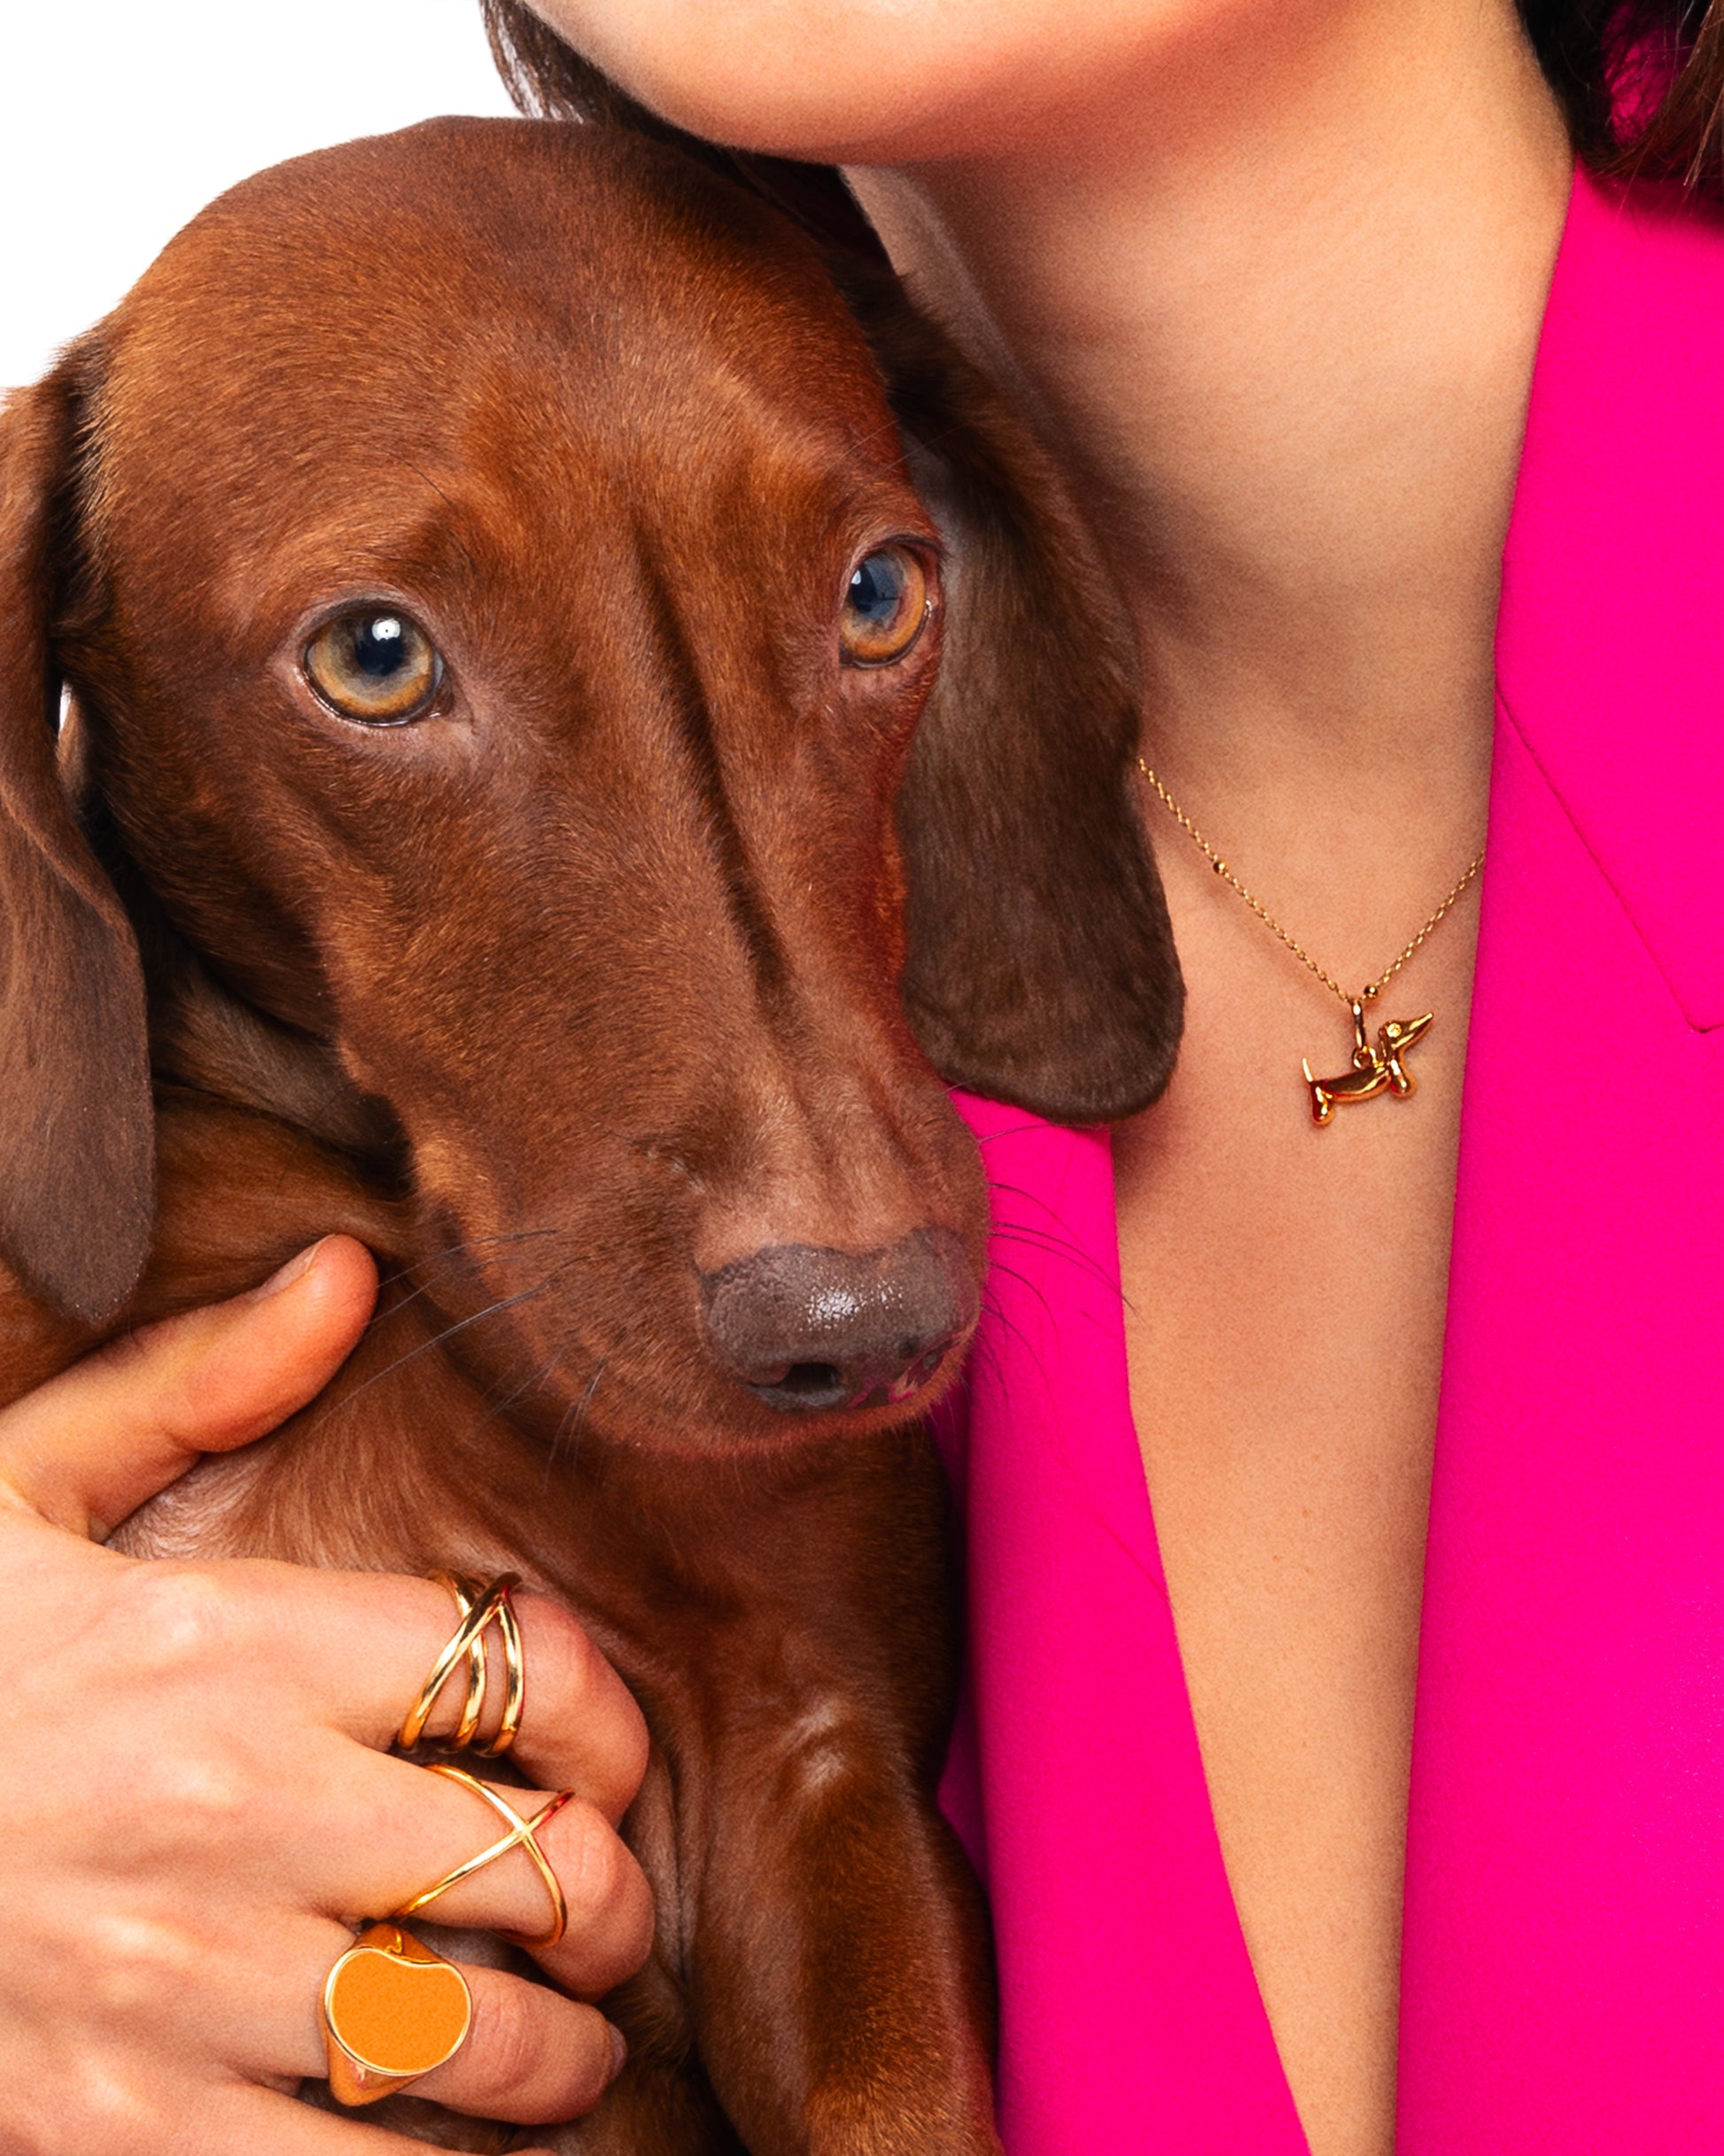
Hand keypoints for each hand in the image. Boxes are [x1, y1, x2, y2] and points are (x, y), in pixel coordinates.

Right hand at [0, 1237, 652, 2154]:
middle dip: (608, 1898)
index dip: (601, 1716)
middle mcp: (229, 1809)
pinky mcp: (119, 2132)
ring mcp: (177, 1983)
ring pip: (474, 2040)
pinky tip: (445, 2143)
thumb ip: (198, 1384)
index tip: (602, 1749)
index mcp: (224, 1642)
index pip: (512, 1667)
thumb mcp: (14, 1488)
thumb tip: (346, 1271)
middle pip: (534, 1861)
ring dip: (554, 2055)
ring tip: (565, 2047)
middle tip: (605, 1910)